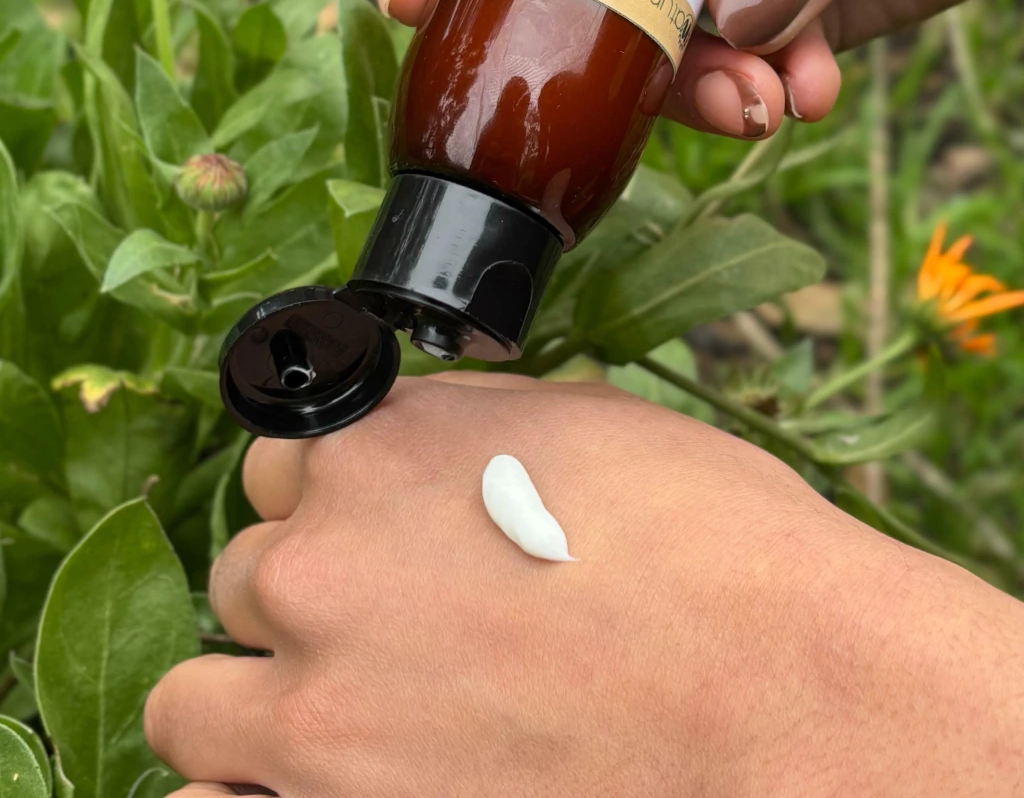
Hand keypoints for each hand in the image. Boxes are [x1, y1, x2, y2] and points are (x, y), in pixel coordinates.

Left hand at [146, 374, 1023, 796]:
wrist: (789, 695)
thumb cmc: (714, 547)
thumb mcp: (582, 426)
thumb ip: (461, 430)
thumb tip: (422, 439)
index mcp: (375, 450)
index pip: (279, 463)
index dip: (334, 498)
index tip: (378, 529)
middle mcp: (323, 567)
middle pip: (249, 570)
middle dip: (312, 591)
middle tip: (395, 624)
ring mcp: (317, 707)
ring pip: (198, 694)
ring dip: (264, 693)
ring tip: (351, 711)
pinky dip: (243, 790)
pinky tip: (311, 779)